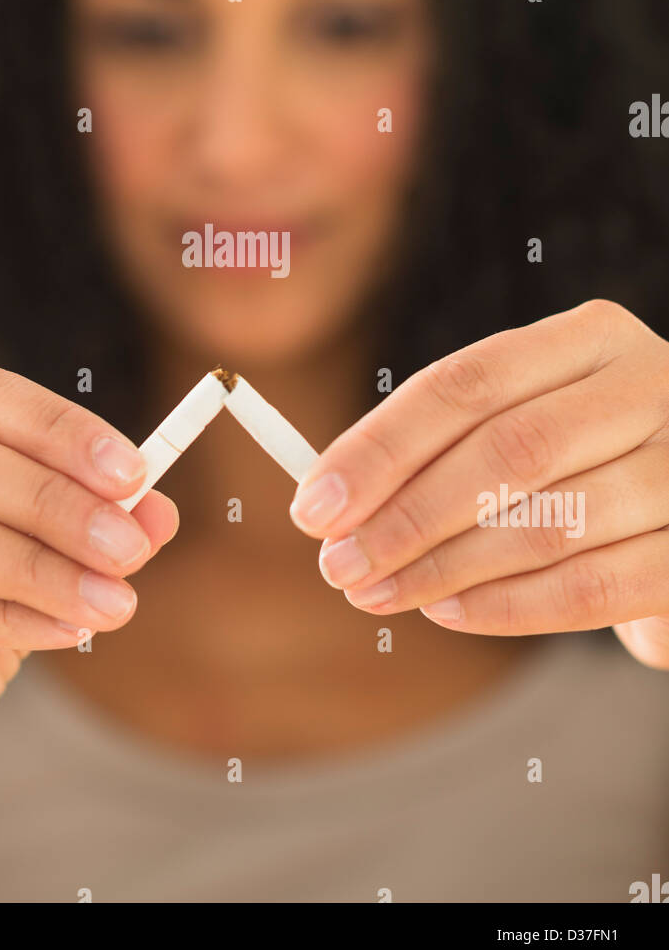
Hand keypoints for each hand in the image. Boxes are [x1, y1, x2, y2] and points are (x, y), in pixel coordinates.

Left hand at [289, 300, 668, 669]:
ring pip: (551, 522)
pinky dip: (511, 607)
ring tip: (379, 593)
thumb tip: (330, 494)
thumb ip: (444, 441)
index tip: (314, 504)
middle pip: (508, 449)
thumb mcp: (527, 417)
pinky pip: (596, 586)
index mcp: (592, 337)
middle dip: (407, 515)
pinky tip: (449, 612)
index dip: (381, 446)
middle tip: (339, 565)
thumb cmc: (587, 459)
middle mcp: (650, 386)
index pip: (466, 382)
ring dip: (448, 568)